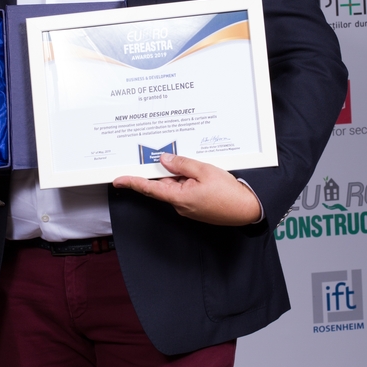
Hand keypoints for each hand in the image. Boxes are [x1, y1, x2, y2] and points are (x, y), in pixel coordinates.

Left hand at [113, 153, 261, 225]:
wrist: (248, 209)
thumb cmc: (229, 193)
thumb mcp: (204, 170)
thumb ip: (182, 164)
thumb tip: (164, 159)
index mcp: (178, 197)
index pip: (149, 188)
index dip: (132, 183)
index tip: (118, 180)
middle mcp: (180, 205)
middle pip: (165, 183)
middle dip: (170, 169)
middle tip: (175, 157)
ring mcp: (188, 207)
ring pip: (177, 186)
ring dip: (184, 174)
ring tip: (201, 168)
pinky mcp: (196, 206)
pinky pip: (187, 190)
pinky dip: (191, 180)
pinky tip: (203, 175)